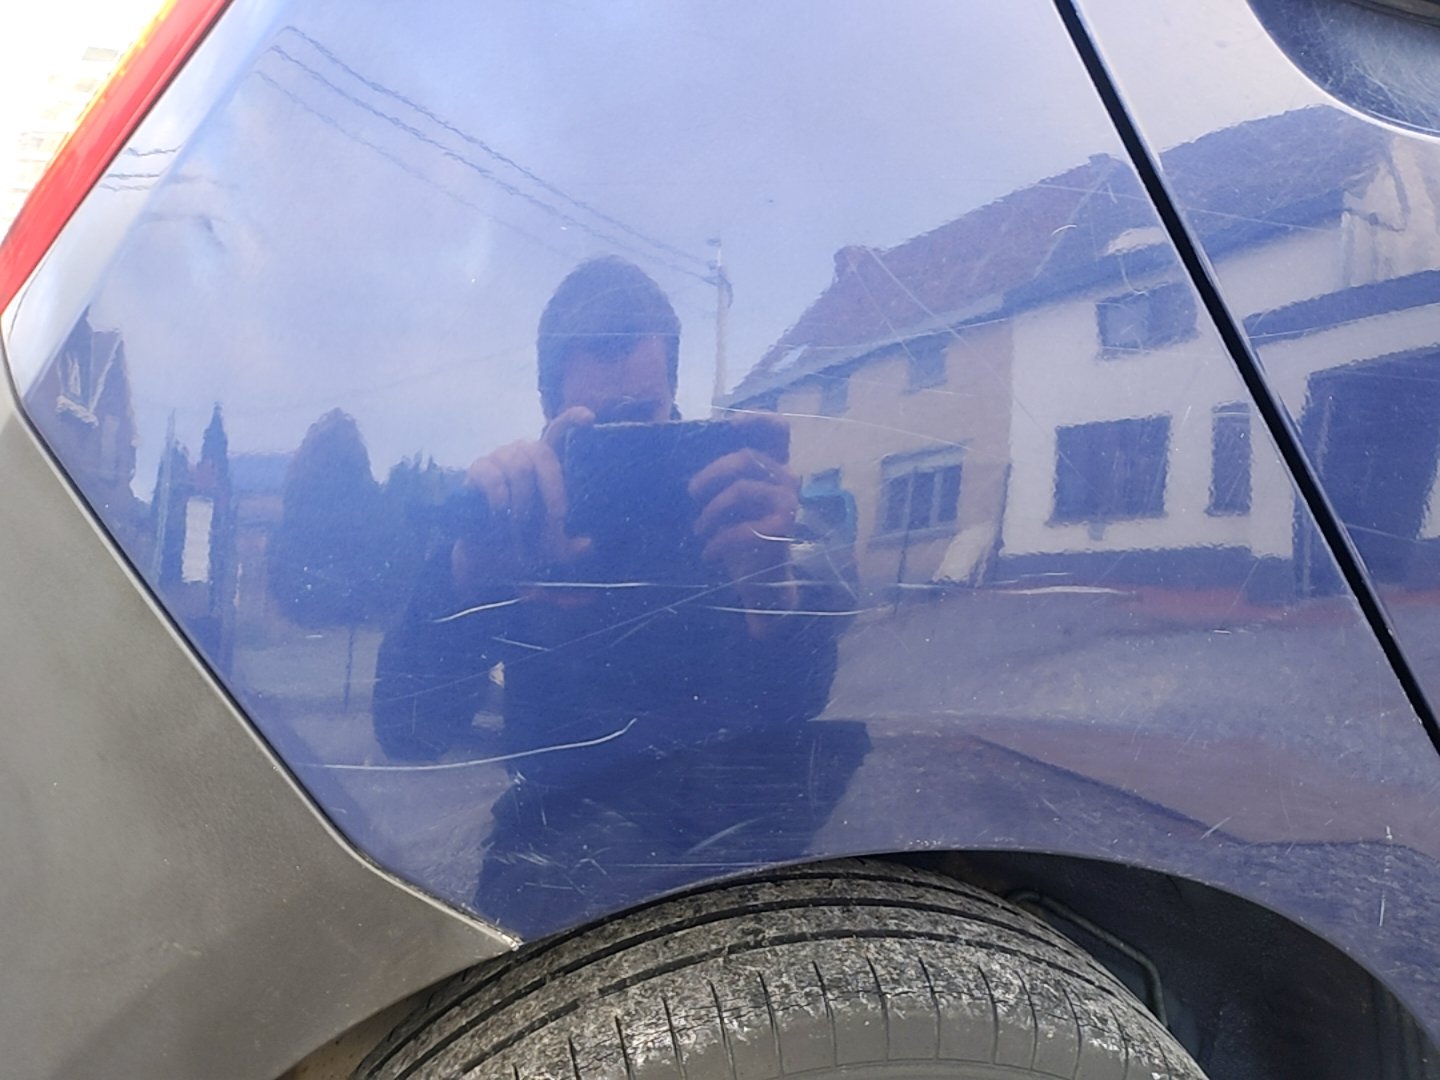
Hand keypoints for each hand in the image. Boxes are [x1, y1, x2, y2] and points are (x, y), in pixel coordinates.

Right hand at [452, 407, 592, 594]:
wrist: (489, 557)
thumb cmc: (528, 543)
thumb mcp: (556, 550)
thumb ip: (574, 548)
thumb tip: (588, 544)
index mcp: (547, 463)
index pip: (560, 430)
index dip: (573, 419)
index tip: (590, 418)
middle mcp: (524, 454)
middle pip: (542, 451)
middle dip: (554, 486)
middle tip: (558, 517)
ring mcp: (500, 458)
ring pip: (519, 467)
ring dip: (524, 503)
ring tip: (520, 528)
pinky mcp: (478, 470)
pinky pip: (493, 475)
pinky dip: (501, 498)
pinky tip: (500, 515)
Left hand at [689, 415, 799, 631]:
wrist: (763, 584)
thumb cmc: (742, 539)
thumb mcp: (730, 505)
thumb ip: (722, 480)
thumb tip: (687, 466)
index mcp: (774, 468)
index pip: (778, 430)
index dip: (757, 420)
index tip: (731, 425)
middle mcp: (787, 479)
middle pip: (746, 457)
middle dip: (711, 473)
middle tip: (691, 492)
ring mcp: (788, 503)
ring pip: (741, 489)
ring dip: (711, 512)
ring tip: (698, 530)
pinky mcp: (783, 529)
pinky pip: (743, 528)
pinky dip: (719, 542)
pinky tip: (709, 554)